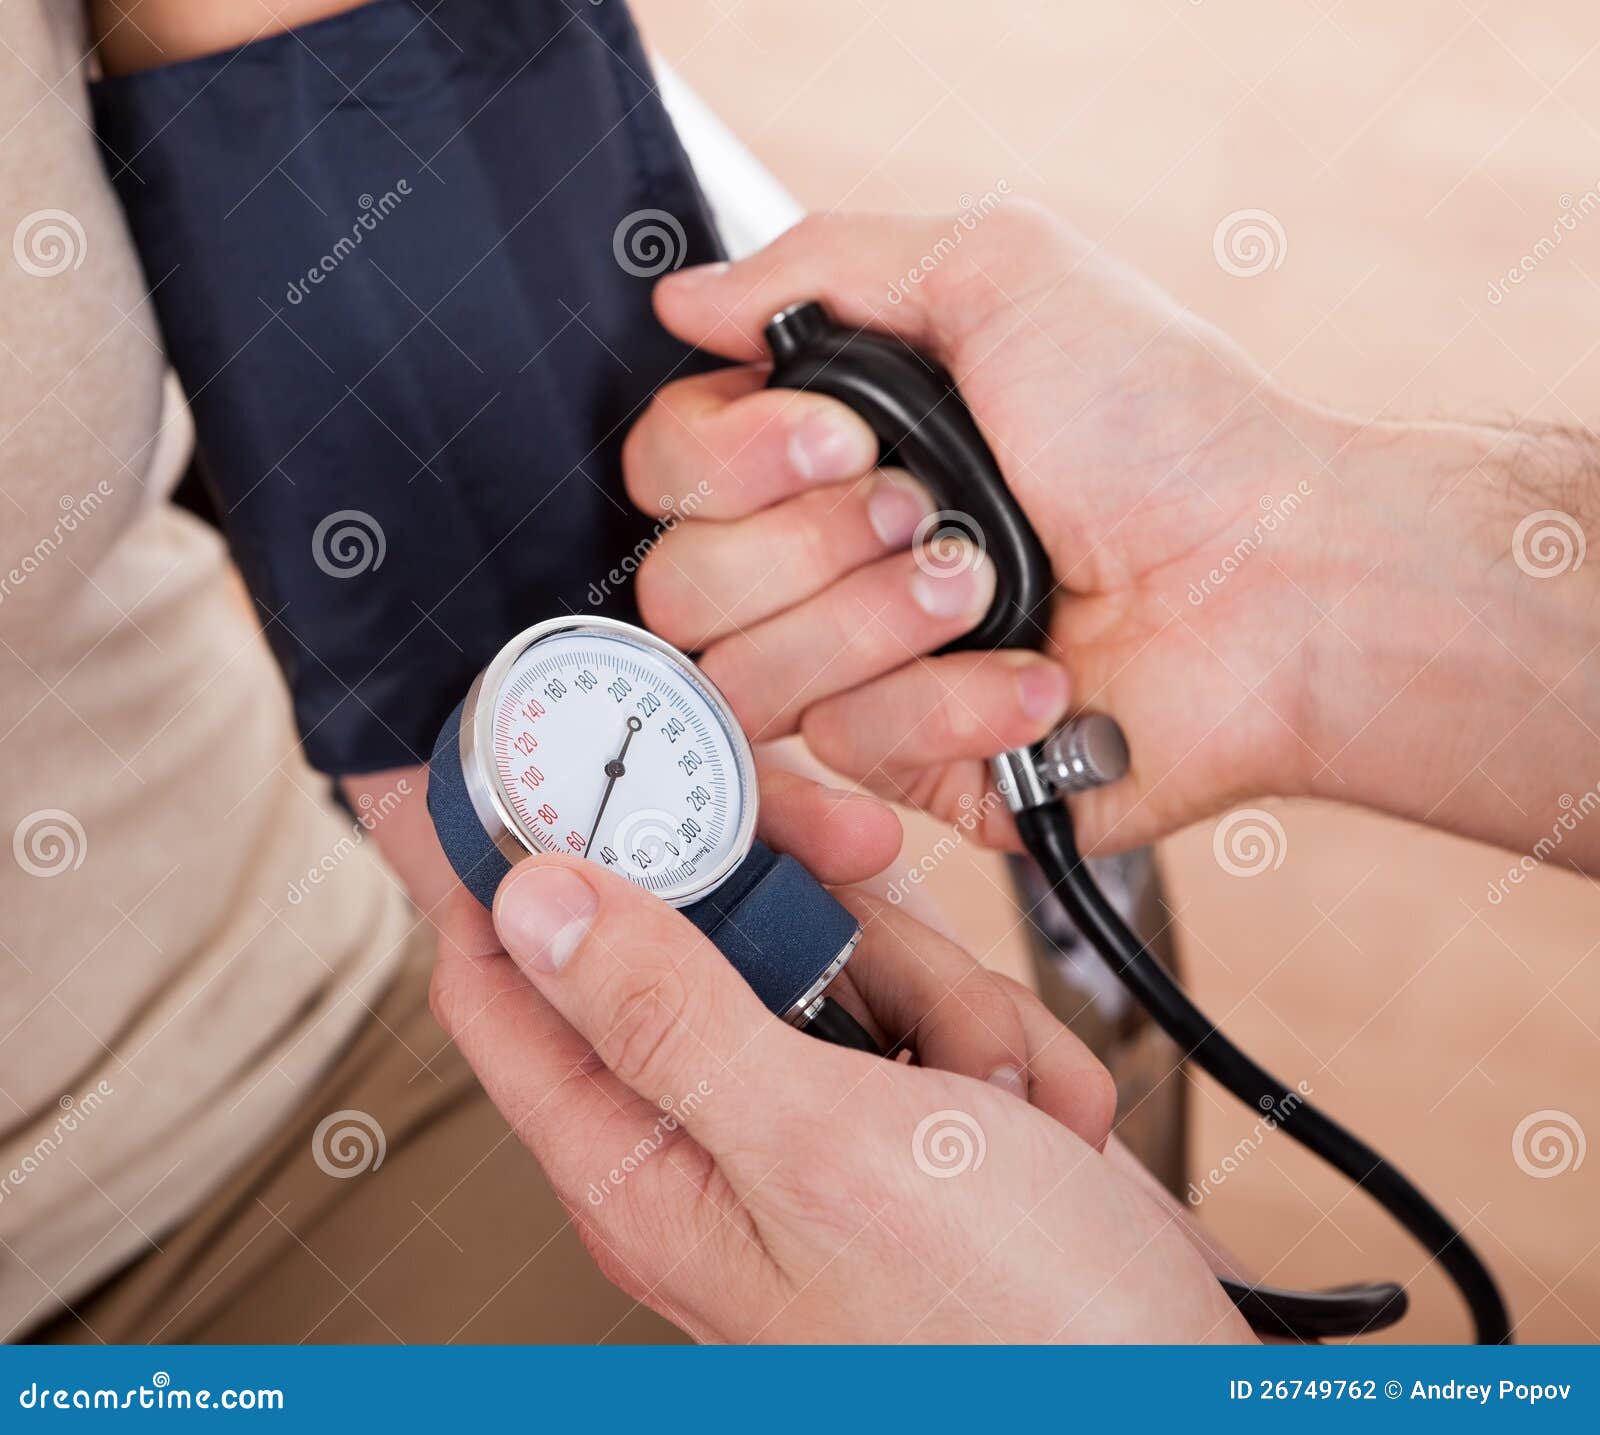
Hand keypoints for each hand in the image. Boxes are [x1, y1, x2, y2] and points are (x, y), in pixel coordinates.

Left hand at [430, 766, 1249, 1342]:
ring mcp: (823, 1108)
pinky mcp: (912, 1094)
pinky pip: (921, 984)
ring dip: (931, 989)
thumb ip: (665, 1015)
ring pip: (830, 940)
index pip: (502, 982)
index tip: (536, 755)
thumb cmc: (1009, 1334)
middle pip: (698, 927)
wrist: (1180, 1386)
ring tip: (985, 1089)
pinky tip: (1028, 1110)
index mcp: (644, 1162)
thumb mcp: (818, 1148)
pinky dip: (988, 1030)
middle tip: (873, 917)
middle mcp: (717, 1131)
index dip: (500, 861)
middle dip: (804, 910)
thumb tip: (533, 904)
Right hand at [625, 208, 1599, 865]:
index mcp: (826, 447)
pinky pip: (845, 747)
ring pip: (743, 675)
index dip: (727, 461)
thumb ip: (823, 267)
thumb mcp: (1000, 274)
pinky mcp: (903, 761)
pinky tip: (1034, 678)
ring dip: (878, 619)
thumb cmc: (1160, 424)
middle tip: (934, 510)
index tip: (842, 437)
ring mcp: (857, 668)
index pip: (668, 467)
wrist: (1270, 584)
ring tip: (991, 585)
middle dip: (815, 543)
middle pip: (680, 584)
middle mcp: (822, 558)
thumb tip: (686, 300)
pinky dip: (951, 702)